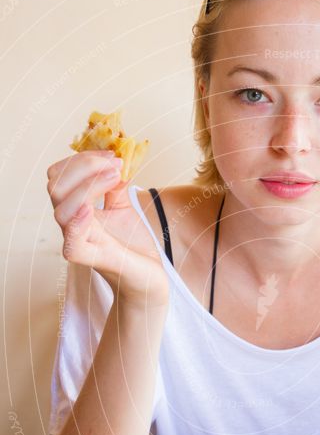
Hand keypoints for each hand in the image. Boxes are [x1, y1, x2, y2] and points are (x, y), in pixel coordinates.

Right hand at [46, 150, 168, 308]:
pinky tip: (93, 209)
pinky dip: (79, 223)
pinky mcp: (96, 260)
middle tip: (116, 164)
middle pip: (55, 187)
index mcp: (75, 209)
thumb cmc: (132, 245)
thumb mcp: (123, 207)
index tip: (112, 155)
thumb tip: (116, 158)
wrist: (149, 279)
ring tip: (116, 177)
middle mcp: (73, 225)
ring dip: (88, 186)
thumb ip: (114, 185)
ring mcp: (82, 243)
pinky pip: (73, 244)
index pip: (60, 176)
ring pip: (61, 211)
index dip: (81, 159)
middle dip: (84, 167)